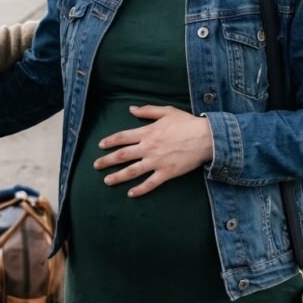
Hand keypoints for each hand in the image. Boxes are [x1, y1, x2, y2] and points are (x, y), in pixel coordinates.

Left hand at [93, 105, 213, 197]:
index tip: (101, 146)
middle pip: (123, 155)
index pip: (123, 137)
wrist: (206, 137)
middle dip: (107, 161)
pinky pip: (151, 183)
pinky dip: (140, 189)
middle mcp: (149, 148)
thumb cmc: (187, 123)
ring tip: (107, 181)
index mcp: (147, 132)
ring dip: (118, 177)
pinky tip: (131, 194)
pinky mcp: (167, 173)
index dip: (110, 141)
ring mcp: (157, 161)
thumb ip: (147, 111)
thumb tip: (131, 109)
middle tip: (96, 166)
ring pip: (133, 171)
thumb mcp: (167, 111)